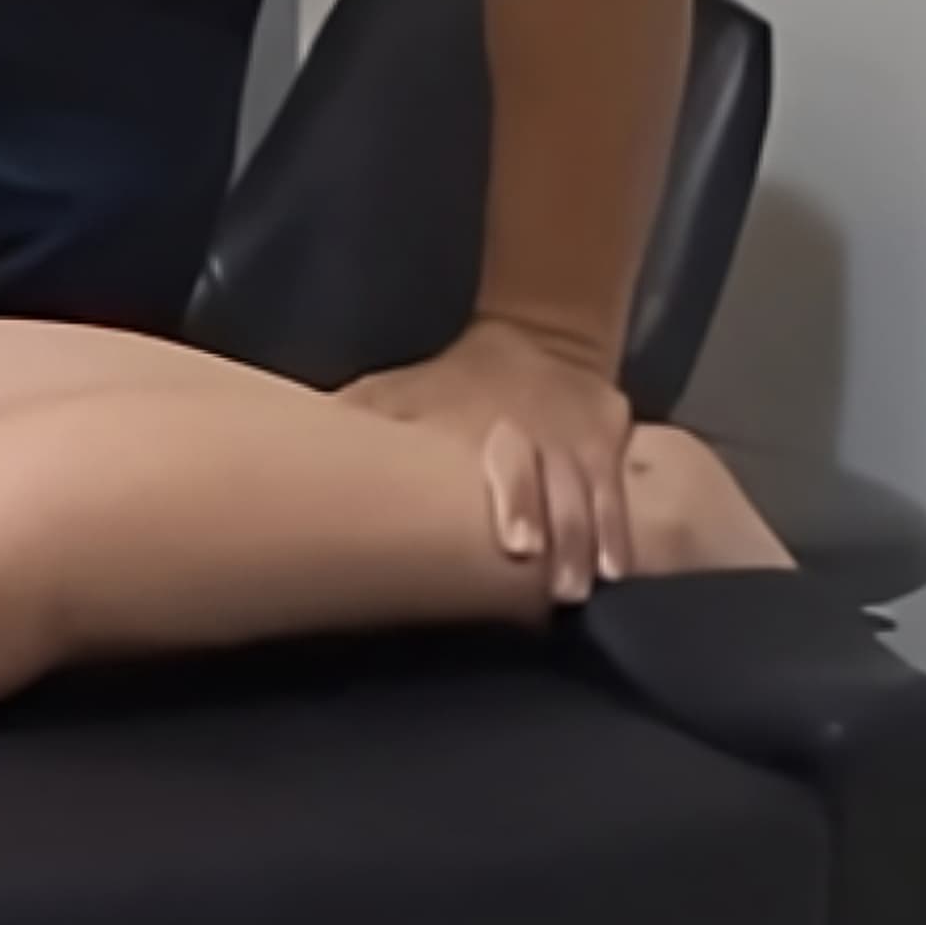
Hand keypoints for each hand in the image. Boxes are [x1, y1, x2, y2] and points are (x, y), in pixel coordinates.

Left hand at [345, 317, 637, 603]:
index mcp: (492, 424)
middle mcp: (542, 434)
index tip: (516, 546)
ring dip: (593, 544)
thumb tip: (304, 451)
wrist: (544, 337)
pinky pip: (620, 494)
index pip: (509, 464)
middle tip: (558, 588)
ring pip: (594, 497)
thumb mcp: (406, 391)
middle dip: (559, 536)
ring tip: (589, 586)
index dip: (518, 501)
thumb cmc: (457, 381)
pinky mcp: (613, 443)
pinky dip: (620, 532)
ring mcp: (583, 441)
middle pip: (557, 489)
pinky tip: (619, 568)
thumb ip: (369, 421)